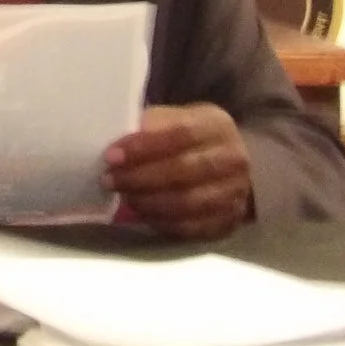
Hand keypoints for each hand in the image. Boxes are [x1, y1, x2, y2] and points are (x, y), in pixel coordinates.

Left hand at [105, 103, 251, 239]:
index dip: (143, 146)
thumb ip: (151, 125)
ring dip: (147, 202)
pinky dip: (161, 222)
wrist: (229, 165)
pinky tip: (141, 213)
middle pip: (183, 171)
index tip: (111, 156)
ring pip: (186, 203)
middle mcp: (233, 159)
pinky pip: (191, 227)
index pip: (180, 134)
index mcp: (217, 126)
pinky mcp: (229, 221)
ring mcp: (235, 193)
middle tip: (109, 180)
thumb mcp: (174, 118)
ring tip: (123, 196)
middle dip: (139, 178)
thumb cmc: (190, 137)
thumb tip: (120, 143)